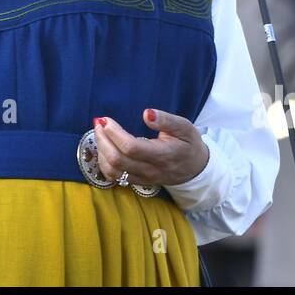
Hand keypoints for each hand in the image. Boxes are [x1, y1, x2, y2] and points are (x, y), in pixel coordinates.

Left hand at [93, 109, 208, 186]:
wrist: (195, 169)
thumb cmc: (188, 144)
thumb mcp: (185, 127)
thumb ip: (166, 120)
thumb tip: (146, 113)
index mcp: (163, 155)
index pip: (132, 148)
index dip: (115, 134)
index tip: (106, 120)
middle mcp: (151, 170)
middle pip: (118, 160)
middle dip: (103, 140)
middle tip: (98, 123)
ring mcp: (143, 178)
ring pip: (113, 170)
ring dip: (101, 151)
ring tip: (100, 134)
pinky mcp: (138, 182)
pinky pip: (115, 177)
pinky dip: (104, 162)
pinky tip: (104, 148)